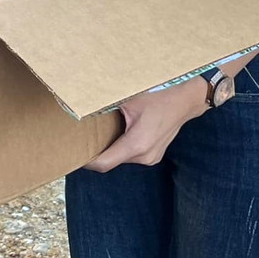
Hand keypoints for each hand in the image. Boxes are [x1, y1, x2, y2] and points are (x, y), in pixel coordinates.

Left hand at [84, 79, 207, 171]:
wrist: (187, 98)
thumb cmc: (159, 94)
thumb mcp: (127, 97)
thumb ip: (104, 107)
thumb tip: (79, 106)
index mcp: (137, 144)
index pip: (103, 163)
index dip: (85, 161)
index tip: (71, 153)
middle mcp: (144, 156)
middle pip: (110, 160)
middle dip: (95, 150)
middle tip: (79, 136)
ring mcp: (151, 157)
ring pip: (120, 157)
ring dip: (109, 146)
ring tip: (98, 129)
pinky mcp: (153, 154)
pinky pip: (130, 154)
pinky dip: (120, 145)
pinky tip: (117, 129)